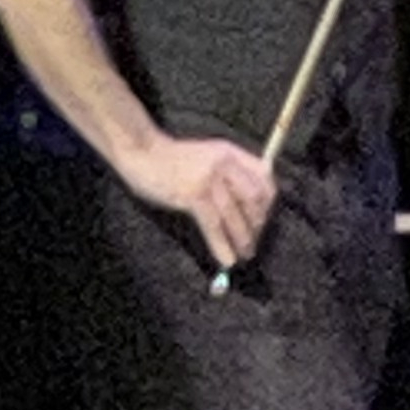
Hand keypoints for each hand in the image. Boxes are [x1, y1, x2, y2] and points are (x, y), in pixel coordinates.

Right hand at [123, 132, 277, 267]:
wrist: (141, 151)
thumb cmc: (172, 158)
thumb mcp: (208, 154)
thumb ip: (229, 170)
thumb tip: (248, 200)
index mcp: (231, 152)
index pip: (264, 177)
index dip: (267, 203)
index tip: (263, 219)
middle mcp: (225, 163)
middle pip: (254, 198)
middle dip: (257, 223)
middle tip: (253, 241)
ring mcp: (209, 178)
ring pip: (234, 215)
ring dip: (242, 239)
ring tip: (245, 255)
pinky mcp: (193, 194)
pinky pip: (213, 225)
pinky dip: (221, 245)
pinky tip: (226, 259)